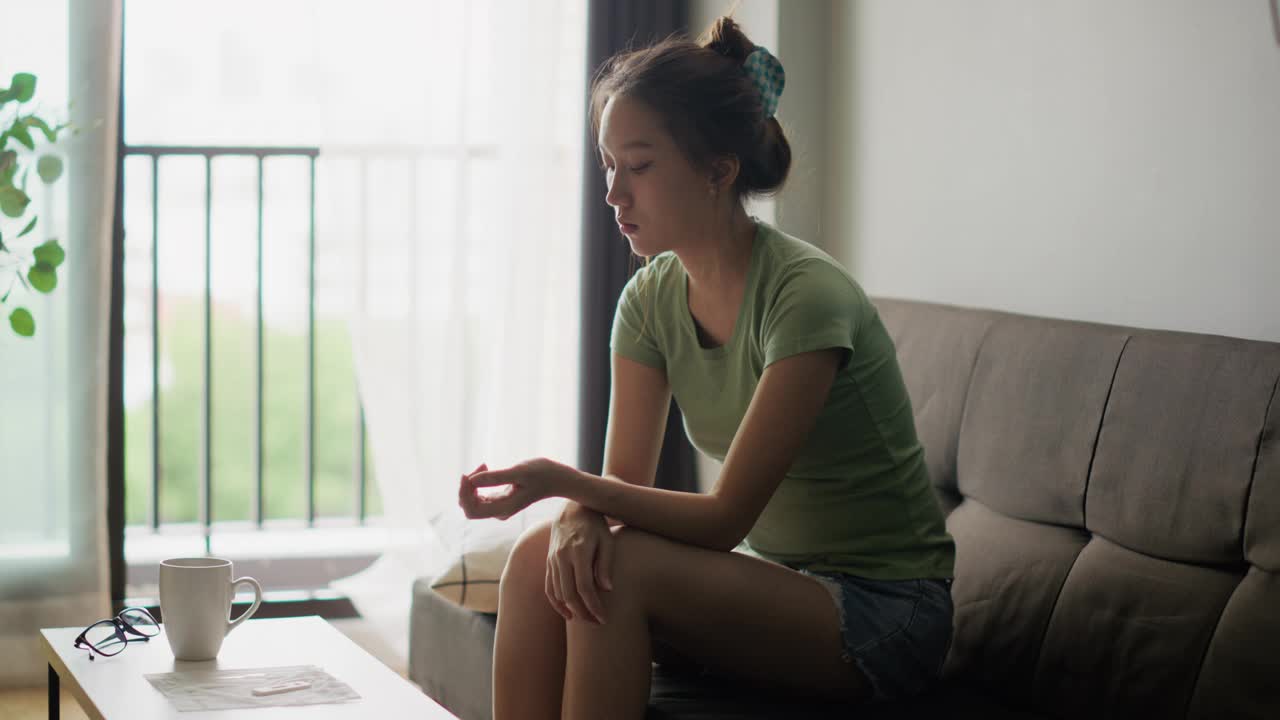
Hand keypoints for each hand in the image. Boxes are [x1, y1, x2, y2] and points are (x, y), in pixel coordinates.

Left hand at [458, 457, 573, 520]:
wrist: (558, 478)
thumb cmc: (542, 473)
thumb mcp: (519, 472)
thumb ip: (495, 477)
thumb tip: (471, 480)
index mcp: (504, 509)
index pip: (472, 510)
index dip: (464, 494)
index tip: (466, 474)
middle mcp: (500, 511)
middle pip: (469, 506)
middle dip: (467, 487)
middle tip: (481, 466)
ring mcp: (499, 507)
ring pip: (473, 500)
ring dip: (472, 482)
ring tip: (484, 464)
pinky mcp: (500, 499)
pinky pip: (479, 495)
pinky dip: (478, 481)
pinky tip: (486, 467)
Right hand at [547, 504, 612, 623]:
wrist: (572, 508)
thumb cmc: (595, 524)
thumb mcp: (607, 540)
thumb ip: (605, 564)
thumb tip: (607, 589)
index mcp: (578, 551)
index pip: (584, 587)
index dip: (593, 606)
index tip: (603, 618)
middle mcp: (562, 557)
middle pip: (569, 594)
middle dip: (583, 613)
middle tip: (597, 623)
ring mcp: (552, 560)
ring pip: (558, 593)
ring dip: (571, 610)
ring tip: (587, 620)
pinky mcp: (549, 562)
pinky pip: (549, 587)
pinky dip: (557, 603)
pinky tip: (568, 613)